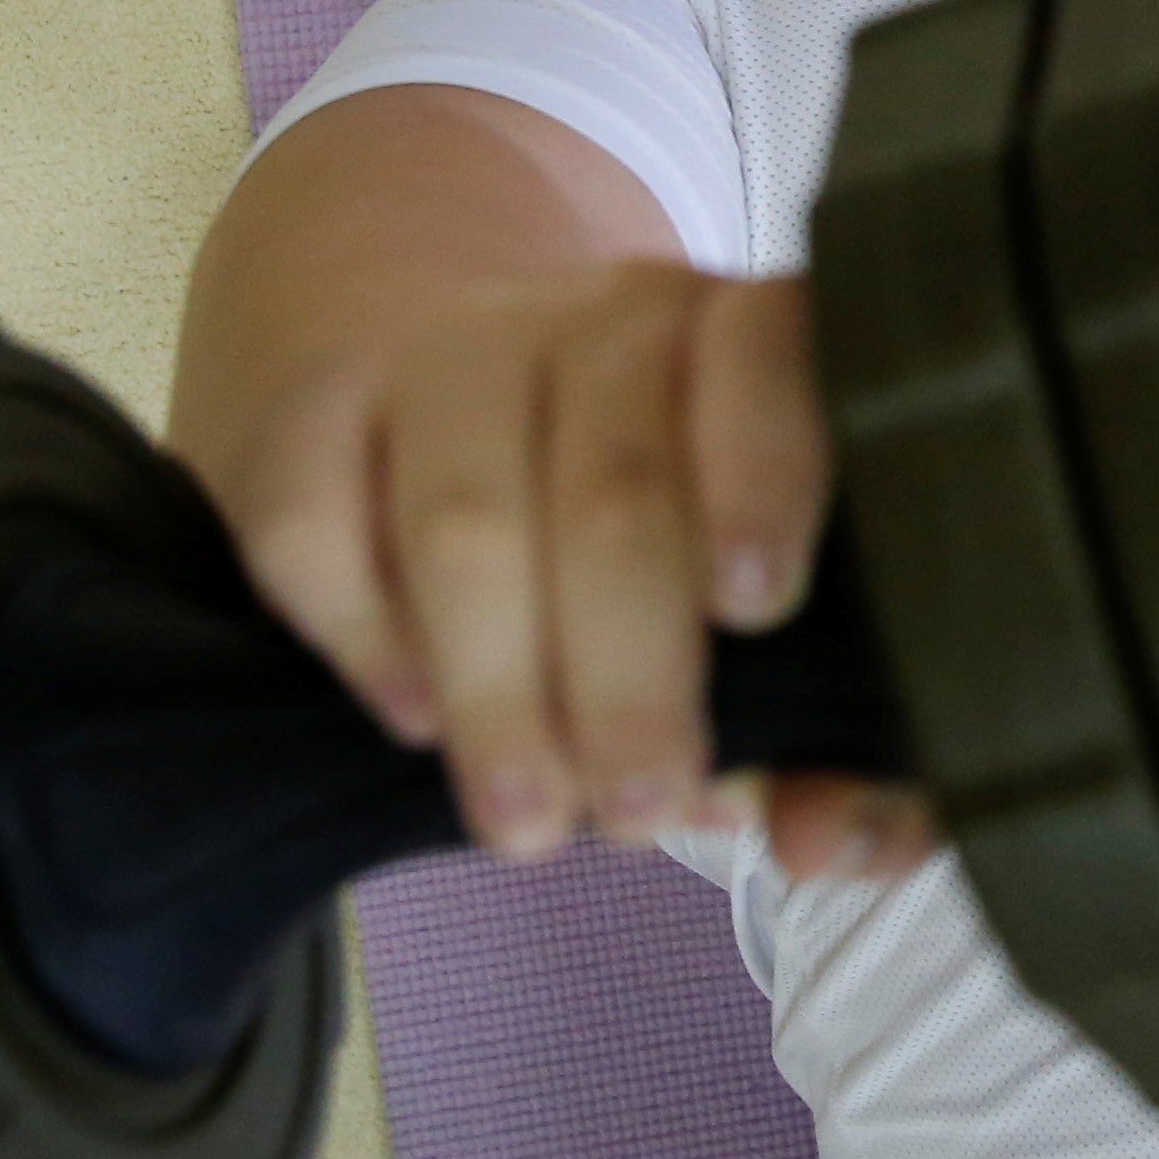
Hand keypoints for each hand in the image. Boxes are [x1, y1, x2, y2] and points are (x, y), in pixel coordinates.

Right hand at [192, 257, 933, 875]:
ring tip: (529, 821)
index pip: (765, 359)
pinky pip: (315, 522)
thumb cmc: (686, 543)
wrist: (493, 405)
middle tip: (636, 812)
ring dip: (497, 684)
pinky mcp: (320, 408)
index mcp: (749, 342)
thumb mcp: (789, 620)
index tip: (756, 607)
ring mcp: (453, 349)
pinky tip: (416, 718)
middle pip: (610, 481)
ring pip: (460, 509)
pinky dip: (366, 634)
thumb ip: (843, 738)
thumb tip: (832, 839)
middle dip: (624, 669)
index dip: (761, 477)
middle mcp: (604, 319)